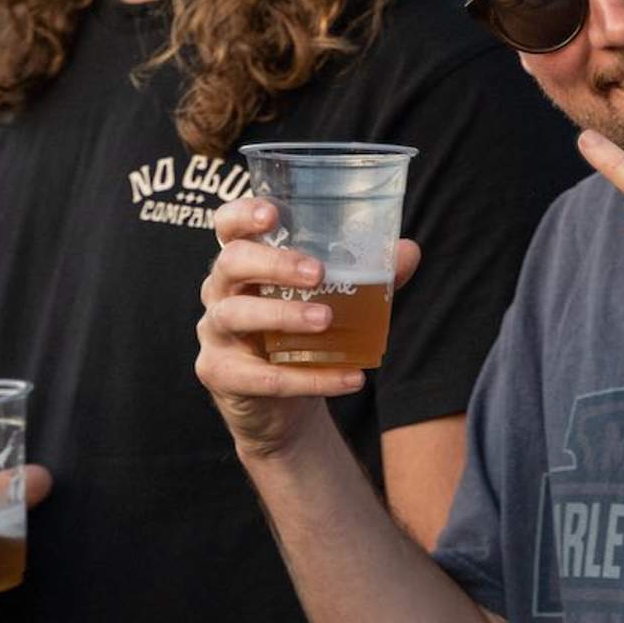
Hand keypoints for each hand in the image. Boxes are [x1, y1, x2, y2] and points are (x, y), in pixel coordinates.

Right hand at [194, 197, 421, 455]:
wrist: (280, 408)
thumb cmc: (300, 338)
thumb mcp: (331, 303)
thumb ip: (366, 276)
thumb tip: (408, 251)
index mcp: (244, 263)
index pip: (227, 227)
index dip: (241, 214)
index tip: (272, 213)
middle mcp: (220, 292)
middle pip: (230, 263)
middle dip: (273, 264)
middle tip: (317, 273)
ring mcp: (215, 334)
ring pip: (236, 315)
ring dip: (283, 315)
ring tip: (326, 320)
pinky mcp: (221, 374)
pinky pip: (262, 376)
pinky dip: (310, 379)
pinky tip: (349, 378)